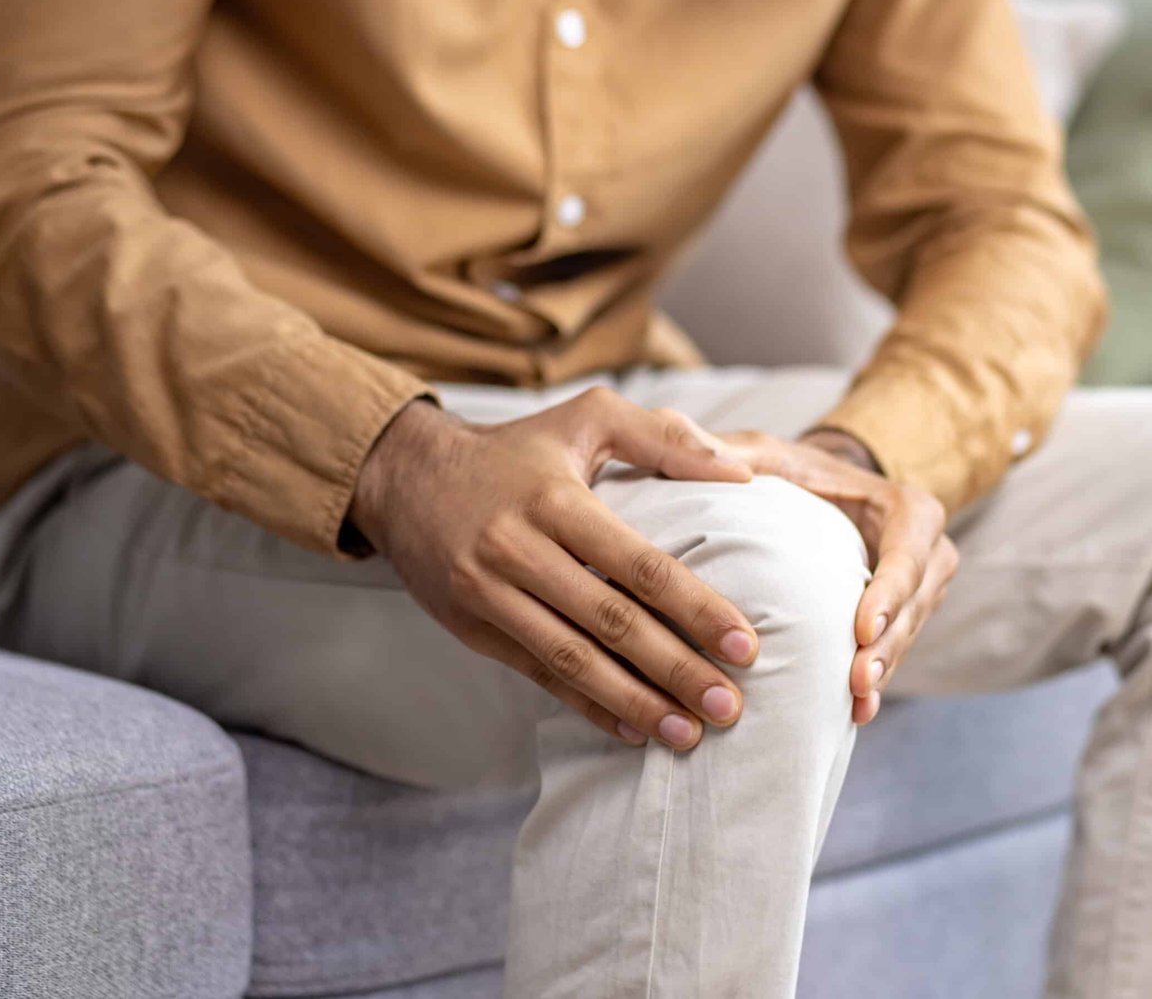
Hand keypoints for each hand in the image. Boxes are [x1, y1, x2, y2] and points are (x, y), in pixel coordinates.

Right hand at [349, 390, 760, 749]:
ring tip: (688, 733)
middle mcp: (518, 550)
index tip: (745, 644)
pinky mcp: (473, 628)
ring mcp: (490, 594)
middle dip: (676, 669)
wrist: (406, 477)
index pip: (639, 564)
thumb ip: (665, 438)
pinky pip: (539, 674)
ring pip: (572, 659)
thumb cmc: (517, 450)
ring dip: (635, 701)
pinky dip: (588, 706)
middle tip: (729, 706)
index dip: (695, 608)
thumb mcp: (586, 418)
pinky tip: (633, 731)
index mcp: (556, 500)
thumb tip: (740, 472)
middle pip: (611, 622)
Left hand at [716, 429, 958, 724]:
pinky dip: (875, 683)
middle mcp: (929, 553)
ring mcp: (921, 593)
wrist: (823, 497)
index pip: (907, 554)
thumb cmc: (795, 473)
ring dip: (882, 670)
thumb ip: (730, 451)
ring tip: (856, 703)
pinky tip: (854, 714)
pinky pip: (894, 652)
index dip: (887, 592)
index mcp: (909, 510)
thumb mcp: (766, 454)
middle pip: (914, 606)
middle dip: (887, 644)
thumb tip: (699, 453)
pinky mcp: (903, 621)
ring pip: (907, 636)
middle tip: (857, 680)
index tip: (860, 627)